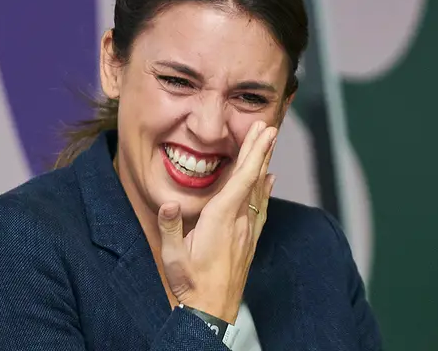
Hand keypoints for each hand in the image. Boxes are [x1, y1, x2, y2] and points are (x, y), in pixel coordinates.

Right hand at [158, 120, 277, 324]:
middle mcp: (239, 222)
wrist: (212, 311)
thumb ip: (170, 228)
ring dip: (265, 165)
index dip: (253, 153)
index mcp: (220, 219)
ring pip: (260, 191)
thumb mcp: (173, 256)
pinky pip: (261, 207)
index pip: (241, 179)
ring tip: (269, 143)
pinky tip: (270, 180)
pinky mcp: (250, 241)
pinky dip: (266, 189)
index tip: (262, 132)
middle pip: (254, 179)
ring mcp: (247, 231)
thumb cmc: (191, 283)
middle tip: (269, 126)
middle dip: (261, 150)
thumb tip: (167, 204)